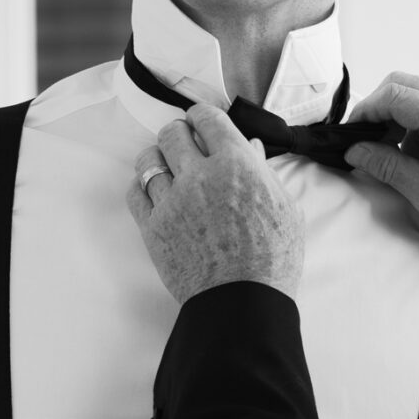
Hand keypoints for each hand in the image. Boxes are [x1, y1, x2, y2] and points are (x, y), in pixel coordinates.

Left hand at [127, 105, 304, 303]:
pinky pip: (134, 192)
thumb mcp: (285, 209)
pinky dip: (141, 186)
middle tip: (184, 144)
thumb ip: (264, 173)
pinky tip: (153, 192)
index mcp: (236, 164)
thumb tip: (250, 148)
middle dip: (178, 133)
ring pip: (148, 159)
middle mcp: (199, 175)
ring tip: (165, 166)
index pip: (207, 117)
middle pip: (172, 133)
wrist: (244, 302)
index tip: (201, 122)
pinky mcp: (154, 228)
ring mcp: (172, 201)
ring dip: (157, 157)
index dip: (202, 116)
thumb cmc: (273, 260)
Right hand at [343, 74, 418, 265]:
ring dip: (395, 120)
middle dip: (377, 114)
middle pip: (401, 86)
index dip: (364, 113)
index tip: (351, 135)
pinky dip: (413, 125)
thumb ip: (387, 166)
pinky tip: (413, 155)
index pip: (392, 95)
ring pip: (414, 94)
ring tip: (392, 156)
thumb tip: (356, 151)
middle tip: (366, 145)